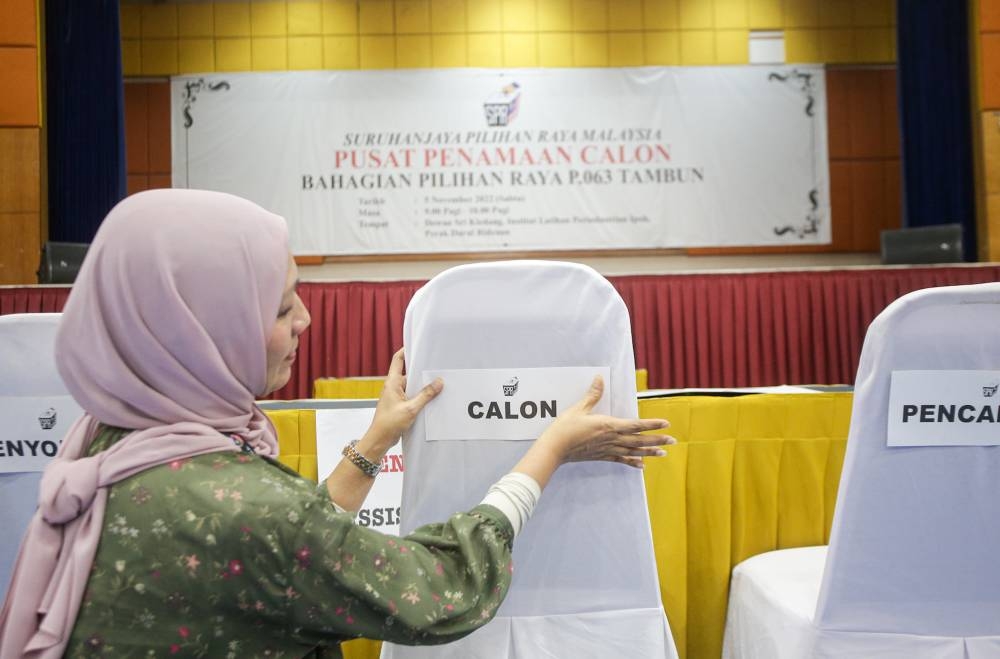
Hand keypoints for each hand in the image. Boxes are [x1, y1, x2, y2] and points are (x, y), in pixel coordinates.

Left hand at [364, 348, 442, 453]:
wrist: (379, 440)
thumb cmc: (389, 423)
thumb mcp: (411, 408)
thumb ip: (425, 395)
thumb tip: (438, 382)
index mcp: (392, 383)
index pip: (397, 360)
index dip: (405, 351)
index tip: (415, 344)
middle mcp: (393, 387)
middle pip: (408, 373)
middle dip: (420, 371)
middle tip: (434, 367)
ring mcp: (396, 397)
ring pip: (411, 386)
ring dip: (422, 386)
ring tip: (436, 384)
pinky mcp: (399, 406)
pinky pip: (411, 396)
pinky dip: (420, 396)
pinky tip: (431, 399)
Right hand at [537, 375, 673, 469]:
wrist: (555, 449)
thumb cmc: (565, 427)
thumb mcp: (579, 408)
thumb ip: (593, 395)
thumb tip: (600, 378)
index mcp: (608, 426)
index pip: (636, 424)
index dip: (652, 424)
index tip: (666, 424)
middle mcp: (612, 439)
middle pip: (639, 440)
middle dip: (657, 440)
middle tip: (673, 440)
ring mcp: (608, 450)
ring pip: (634, 451)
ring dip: (649, 452)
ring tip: (663, 453)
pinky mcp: (602, 457)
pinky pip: (621, 460)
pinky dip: (632, 463)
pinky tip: (642, 466)